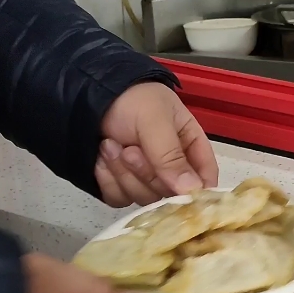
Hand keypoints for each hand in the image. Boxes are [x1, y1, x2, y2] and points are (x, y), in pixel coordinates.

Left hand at [96, 82, 218, 206]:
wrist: (88, 94)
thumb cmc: (132, 100)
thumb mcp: (155, 120)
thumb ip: (171, 156)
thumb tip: (191, 190)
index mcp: (190, 147)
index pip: (205, 178)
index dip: (196, 191)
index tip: (179, 194)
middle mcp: (171, 167)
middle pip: (169, 193)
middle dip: (145, 173)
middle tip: (129, 149)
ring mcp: (145, 178)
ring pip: (143, 198)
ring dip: (122, 172)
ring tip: (110, 144)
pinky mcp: (120, 185)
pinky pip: (119, 198)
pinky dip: (107, 180)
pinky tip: (101, 158)